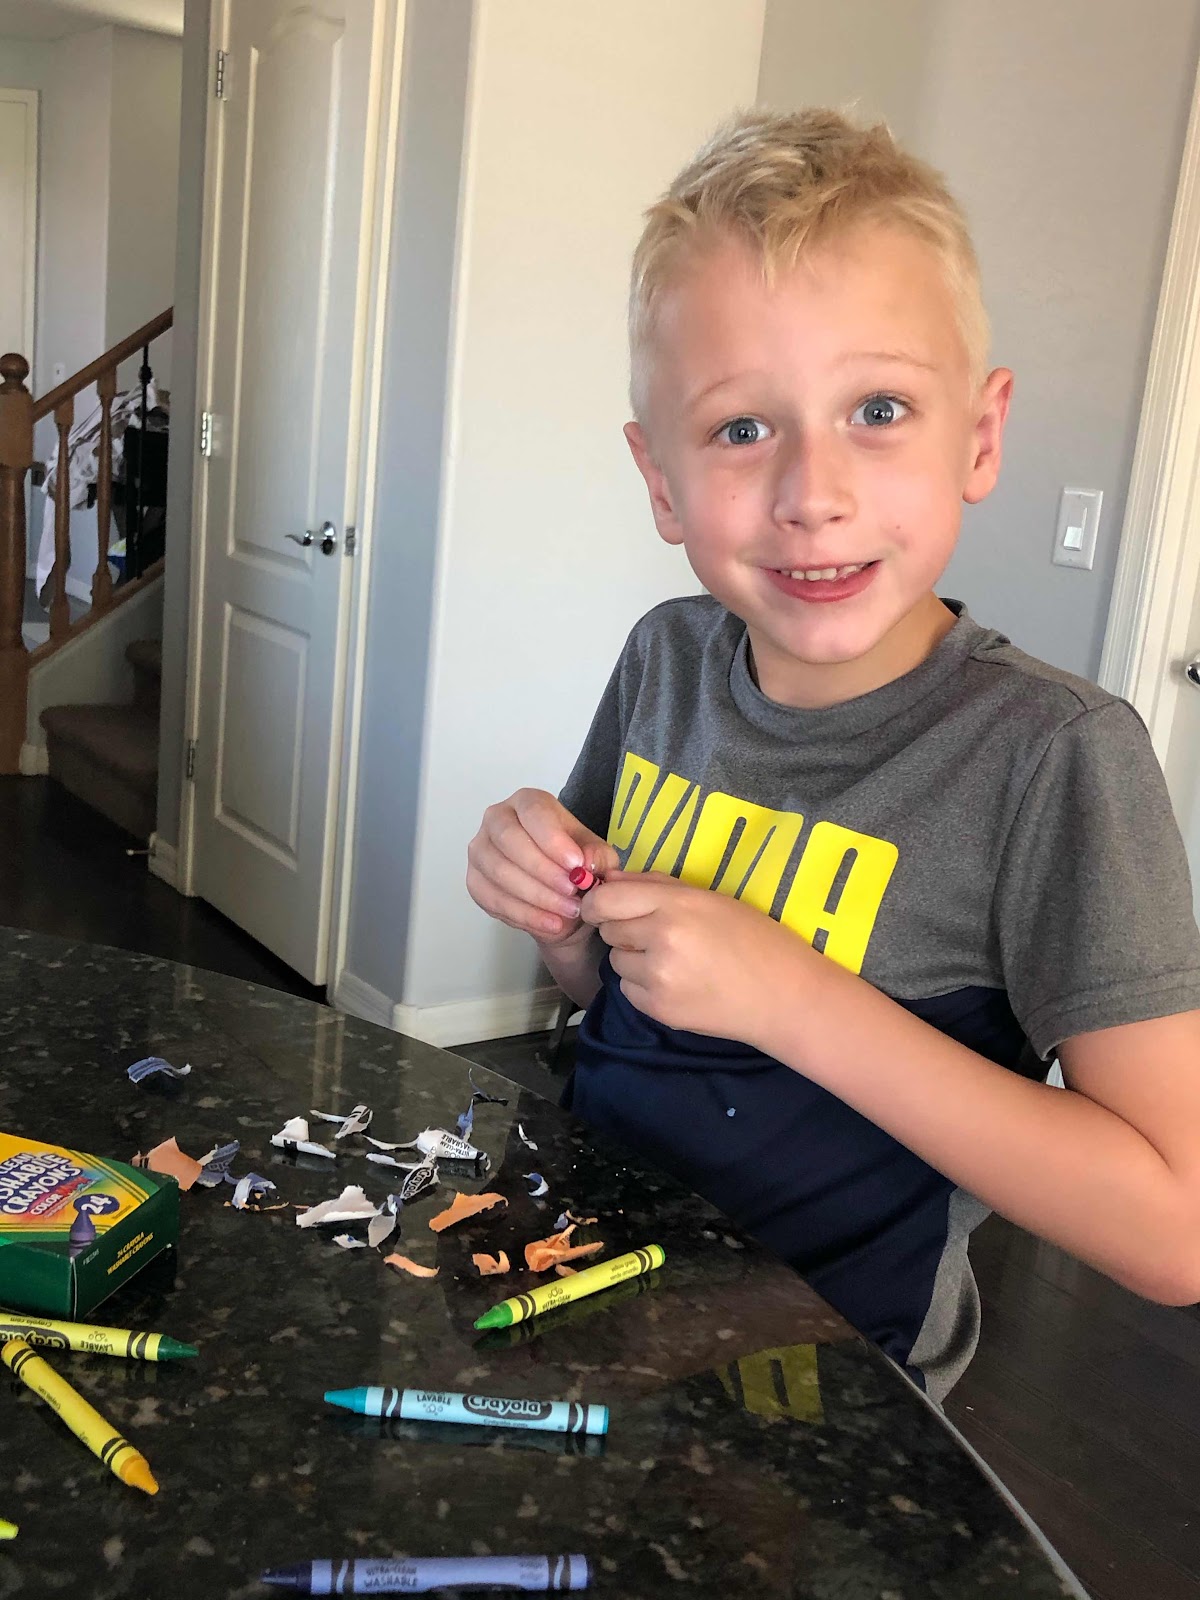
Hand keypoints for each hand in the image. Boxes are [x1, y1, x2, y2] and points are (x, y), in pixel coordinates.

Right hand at [467, 789, 619, 946]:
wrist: (560, 894)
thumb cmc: (574, 864)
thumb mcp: (597, 857)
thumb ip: (597, 856)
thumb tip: (586, 861)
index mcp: (528, 802)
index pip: (533, 812)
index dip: (553, 839)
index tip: (575, 864)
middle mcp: (497, 819)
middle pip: (509, 839)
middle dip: (542, 870)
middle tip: (572, 892)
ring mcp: (481, 849)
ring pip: (499, 872)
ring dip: (535, 896)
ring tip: (567, 911)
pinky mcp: (474, 880)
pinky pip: (492, 899)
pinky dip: (524, 915)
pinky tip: (550, 923)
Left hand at [580, 870, 814, 1044]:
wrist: (783, 996)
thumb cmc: (754, 939)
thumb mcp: (709, 898)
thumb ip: (656, 886)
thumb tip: (609, 881)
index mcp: (676, 905)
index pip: (606, 900)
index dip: (599, 903)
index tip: (606, 908)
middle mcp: (661, 939)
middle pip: (609, 930)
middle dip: (625, 930)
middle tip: (658, 936)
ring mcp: (658, 978)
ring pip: (616, 961)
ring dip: (634, 959)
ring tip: (673, 961)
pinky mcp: (659, 1010)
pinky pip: (628, 990)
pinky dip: (644, 986)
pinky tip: (677, 983)